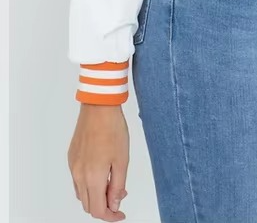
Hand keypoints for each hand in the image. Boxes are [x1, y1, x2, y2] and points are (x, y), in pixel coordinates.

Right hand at [68, 103, 129, 219]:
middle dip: (104, 206)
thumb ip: (117, 185)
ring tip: (113, 182)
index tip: (120, 214)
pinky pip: (77, 180)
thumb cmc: (112, 129)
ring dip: (96, 195)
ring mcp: (73, 167)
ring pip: (82, 194)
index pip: (98, 210)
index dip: (110, 216)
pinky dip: (89, 184)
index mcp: (93, 177)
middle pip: (88, 205)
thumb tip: (114, 204)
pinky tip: (102, 173)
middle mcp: (79, 175)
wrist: (99, 108)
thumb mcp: (122, 160)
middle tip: (119, 195)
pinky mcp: (71, 158)